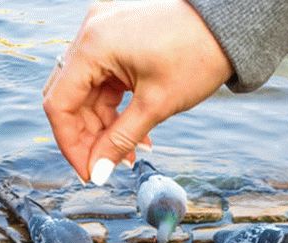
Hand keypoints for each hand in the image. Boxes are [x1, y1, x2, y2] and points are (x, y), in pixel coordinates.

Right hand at [42, 0, 232, 183]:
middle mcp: (91, 34)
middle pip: (70, 99)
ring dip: (105, 128)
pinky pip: (104, 81)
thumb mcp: (156, 106)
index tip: (88, 173)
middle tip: (108, 167)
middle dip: (88, 138)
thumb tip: (98, 173)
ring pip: (87, 93)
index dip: (70, 144)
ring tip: (132, 154)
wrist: (228, 24)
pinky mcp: (117, 38)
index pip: (60, 104)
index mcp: (94, 45)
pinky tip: (136, 134)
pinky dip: (115, 110)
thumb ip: (120, 141)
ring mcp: (103, 33)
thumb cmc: (197, 55)